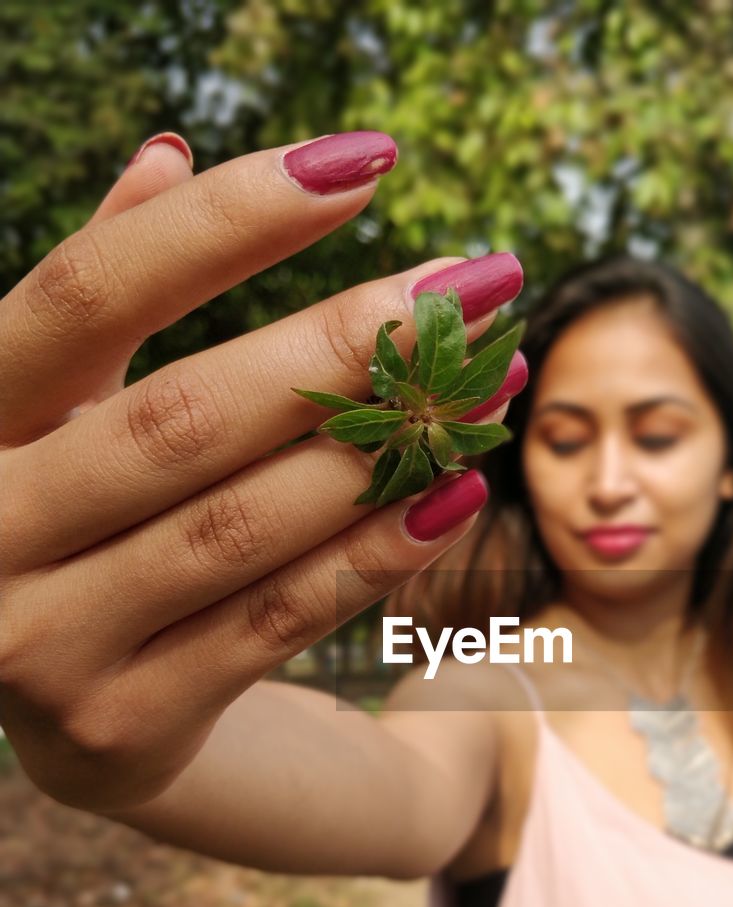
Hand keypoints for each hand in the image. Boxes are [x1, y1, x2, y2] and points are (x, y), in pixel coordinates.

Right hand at [0, 131, 522, 810]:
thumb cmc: (79, 519)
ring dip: (380, 454)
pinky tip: (453, 499)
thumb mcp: (64, 410)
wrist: (70, 704)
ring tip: (483, 389)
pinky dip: (369, 559)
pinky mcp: (124, 720)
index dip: (224, 225)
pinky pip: (273, 623)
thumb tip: (171, 159)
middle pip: (186, 417)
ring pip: (240, 527)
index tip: (358, 165)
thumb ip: (100, 301)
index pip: (90, 297)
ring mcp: (45, 640)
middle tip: (472, 288)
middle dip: (344, 347)